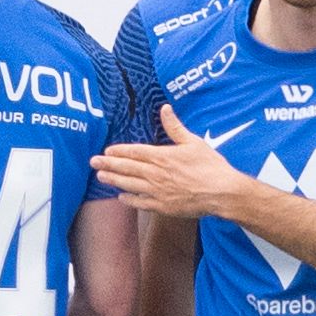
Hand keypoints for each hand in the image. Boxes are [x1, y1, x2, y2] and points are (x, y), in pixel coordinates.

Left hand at [91, 105, 246, 218]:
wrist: (222, 192)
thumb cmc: (210, 166)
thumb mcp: (193, 142)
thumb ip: (175, 127)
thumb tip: (165, 108)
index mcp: (163, 157)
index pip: (135, 152)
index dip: (119, 151)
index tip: (106, 151)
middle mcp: (156, 174)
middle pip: (127, 168)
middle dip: (108, 165)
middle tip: (93, 162)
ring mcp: (157, 191)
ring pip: (130, 185)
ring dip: (114, 180)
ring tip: (101, 177)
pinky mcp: (162, 206)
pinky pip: (140, 203)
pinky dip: (129, 199)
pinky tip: (121, 196)